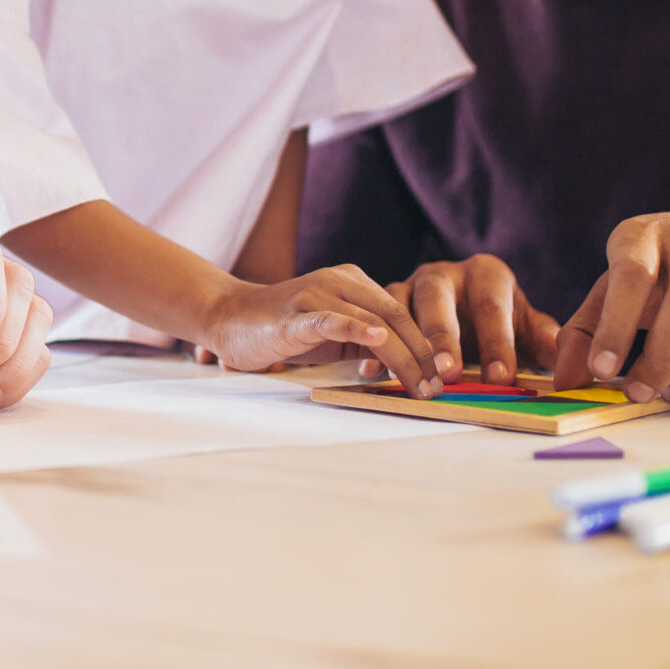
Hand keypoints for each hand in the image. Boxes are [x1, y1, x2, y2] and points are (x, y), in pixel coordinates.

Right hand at [198, 265, 440, 390]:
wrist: (229, 319)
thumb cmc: (283, 329)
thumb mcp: (332, 333)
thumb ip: (365, 341)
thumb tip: (408, 369)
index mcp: (351, 281)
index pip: (400, 312)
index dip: (426, 345)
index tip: (441, 379)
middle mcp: (338, 280)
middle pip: (394, 316)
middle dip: (421, 355)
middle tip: (437, 388)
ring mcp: (316, 294)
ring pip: (372, 322)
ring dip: (401, 356)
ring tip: (419, 383)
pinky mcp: (294, 314)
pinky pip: (330, 319)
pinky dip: (355, 329)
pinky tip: (377, 341)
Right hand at [385, 254, 561, 385]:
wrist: (464, 309)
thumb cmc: (498, 321)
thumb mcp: (525, 326)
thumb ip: (544, 339)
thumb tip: (565, 357)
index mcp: (486, 274)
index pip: (492, 307)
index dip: (497, 343)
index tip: (501, 377)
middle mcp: (445, 273)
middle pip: (439, 300)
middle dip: (443, 338)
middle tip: (450, 372)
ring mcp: (412, 284)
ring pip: (401, 306)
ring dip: (406, 343)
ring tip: (412, 375)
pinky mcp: (387, 299)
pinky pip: (376, 318)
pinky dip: (372, 344)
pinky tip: (371, 368)